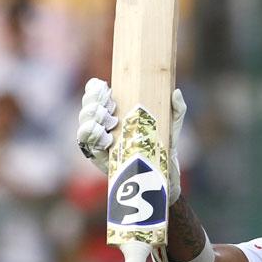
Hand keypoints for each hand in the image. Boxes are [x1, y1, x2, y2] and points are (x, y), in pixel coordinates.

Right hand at [76, 78, 186, 202]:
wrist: (164, 174)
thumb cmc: (163, 144)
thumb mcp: (172, 125)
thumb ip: (176, 109)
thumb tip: (176, 92)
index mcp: (114, 110)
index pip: (95, 93)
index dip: (95, 89)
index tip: (106, 88)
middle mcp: (102, 124)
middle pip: (87, 108)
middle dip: (93, 103)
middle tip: (108, 106)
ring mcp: (99, 142)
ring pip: (84, 126)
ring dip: (91, 119)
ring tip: (107, 120)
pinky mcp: (100, 159)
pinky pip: (89, 147)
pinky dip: (94, 138)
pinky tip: (106, 136)